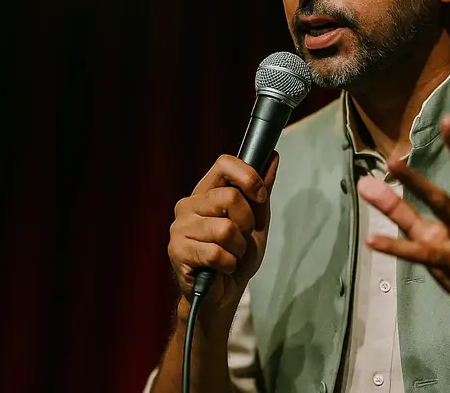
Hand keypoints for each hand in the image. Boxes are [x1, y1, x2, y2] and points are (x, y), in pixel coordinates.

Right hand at [167, 152, 278, 319]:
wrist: (224, 293)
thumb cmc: (238, 254)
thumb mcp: (256, 220)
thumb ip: (262, 190)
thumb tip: (273, 157)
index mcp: (206, 192)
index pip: (224, 163)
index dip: (248, 177)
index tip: (260, 196)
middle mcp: (188, 205)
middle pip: (230, 197)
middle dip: (247, 223)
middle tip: (241, 238)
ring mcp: (179, 227)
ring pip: (225, 229)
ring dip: (238, 248)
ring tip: (231, 255)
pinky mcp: (176, 251)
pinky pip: (215, 253)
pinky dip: (228, 264)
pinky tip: (221, 267)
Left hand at [357, 115, 449, 334]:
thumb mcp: (444, 234)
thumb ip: (405, 212)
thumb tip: (372, 187)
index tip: (447, 119)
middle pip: (444, 199)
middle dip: (416, 180)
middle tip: (392, 159)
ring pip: (430, 226)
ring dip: (398, 208)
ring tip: (370, 191)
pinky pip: (419, 255)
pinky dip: (394, 247)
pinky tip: (372, 239)